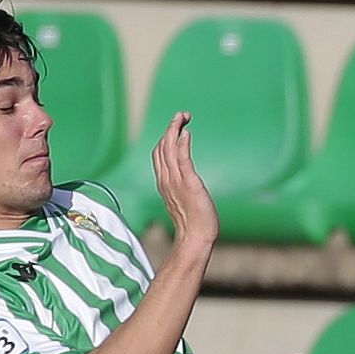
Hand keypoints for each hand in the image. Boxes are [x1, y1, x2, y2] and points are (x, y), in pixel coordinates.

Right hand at [152, 112, 218, 247]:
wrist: (195, 238)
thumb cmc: (194, 224)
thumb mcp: (184, 201)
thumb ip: (182, 188)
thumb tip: (187, 182)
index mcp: (164, 183)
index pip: (159, 154)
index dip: (166, 137)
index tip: (176, 127)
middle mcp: (166, 179)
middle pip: (162, 147)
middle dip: (170, 128)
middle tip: (181, 115)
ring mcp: (176, 181)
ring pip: (169, 149)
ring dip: (174, 130)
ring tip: (182, 117)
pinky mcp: (189, 184)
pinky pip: (182, 159)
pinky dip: (182, 144)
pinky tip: (186, 133)